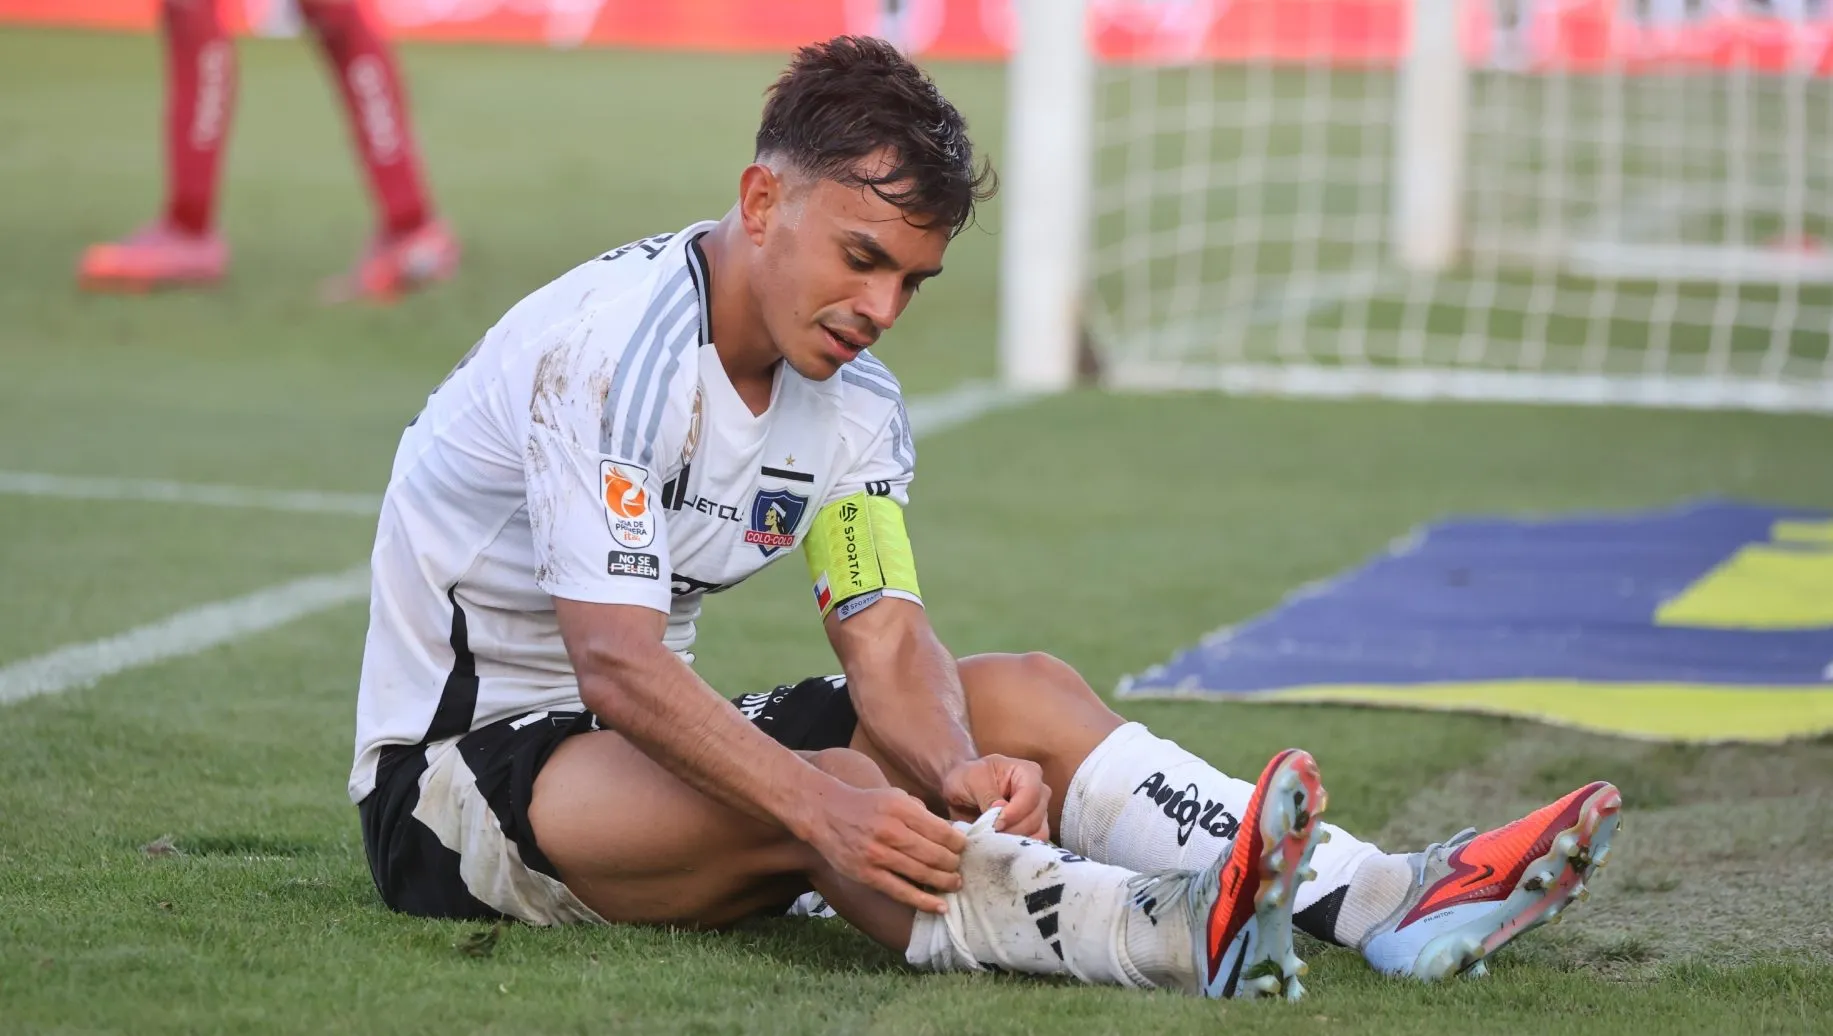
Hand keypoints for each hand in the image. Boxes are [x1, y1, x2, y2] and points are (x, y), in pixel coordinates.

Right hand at [803, 783, 966, 913]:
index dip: (958, 843)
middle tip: (959, 867)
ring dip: (945, 882)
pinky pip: (901, 892)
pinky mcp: (867, 874)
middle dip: (954, 864)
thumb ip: (921, 813)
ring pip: (922, 874)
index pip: (942, 831)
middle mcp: (890, 831)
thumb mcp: (895, 797)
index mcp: (900, 808)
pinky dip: (924, 902)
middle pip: (936, 855)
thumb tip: (951, 833)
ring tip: (955, 884)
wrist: (825, 813)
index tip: (963, 848)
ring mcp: (878, 855)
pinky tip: (940, 907)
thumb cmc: (866, 805)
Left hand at [942, 755, 1050, 841]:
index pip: (1031, 794)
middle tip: (992, 836)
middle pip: (1036, 815)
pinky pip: (1035, 842)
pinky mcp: (1033, 828)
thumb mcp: (972, 780)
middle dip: (1014, 829)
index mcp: (1027, 772)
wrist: (960, 788)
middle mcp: (1039, 791)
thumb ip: (988, 795)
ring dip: (1017, 840)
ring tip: (995, 842)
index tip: (995, 824)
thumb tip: (1002, 811)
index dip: (1015, 812)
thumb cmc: (967, 777)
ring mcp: (1038, 811)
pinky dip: (1019, 847)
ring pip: (1039, 831)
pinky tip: (1002, 847)